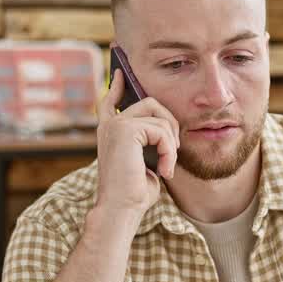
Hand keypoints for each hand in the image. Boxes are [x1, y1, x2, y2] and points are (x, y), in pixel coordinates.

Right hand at [94, 69, 180, 216]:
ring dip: (171, 142)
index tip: (121, 72)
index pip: (112, 101)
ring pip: (159, 116)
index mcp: (110, 133)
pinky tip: (164, 170)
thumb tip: (166, 133)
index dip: (118, 86)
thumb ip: (150, 144)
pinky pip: (161, 130)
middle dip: (170, 123)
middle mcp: (109, 126)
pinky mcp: (125, 130)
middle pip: (150, 102)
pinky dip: (169, 151)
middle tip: (173, 150)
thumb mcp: (145, 164)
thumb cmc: (134, 194)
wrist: (121, 209)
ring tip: (167, 166)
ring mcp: (116, 125)